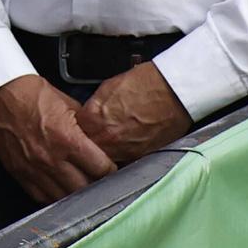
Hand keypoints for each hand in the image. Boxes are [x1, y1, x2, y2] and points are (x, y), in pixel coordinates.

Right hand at [0, 74, 117, 203]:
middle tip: (96, 179)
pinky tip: (58, 189)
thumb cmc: (32, 94)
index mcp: (68, 140)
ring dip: (74, 193)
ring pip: (64, 197)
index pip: (101, 169)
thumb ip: (85, 126)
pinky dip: (52, 196)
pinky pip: (41, 196)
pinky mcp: (19, 172)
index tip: (109, 168)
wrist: (0, 93)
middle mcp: (52, 159)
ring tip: (79, 186)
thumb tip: (99, 139)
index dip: (109, 169)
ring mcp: (34, 169)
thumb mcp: (68, 104)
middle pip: (85, 188)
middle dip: (94, 184)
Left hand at [75, 62, 191, 164]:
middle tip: (91, 142)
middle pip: (87, 152)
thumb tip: (88, 116)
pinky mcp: (142, 157)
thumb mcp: (108, 88)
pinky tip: (126, 148)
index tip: (78, 131)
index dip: (75, 132)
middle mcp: (107, 138)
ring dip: (105, 155)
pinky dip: (124, 158)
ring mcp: (125, 151)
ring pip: (105, 161)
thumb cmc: (146, 83)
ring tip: (111, 145)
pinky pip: (125, 163)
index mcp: (94, 119)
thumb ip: (94, 107)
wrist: (174, 90)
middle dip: (87, 147)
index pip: (73, 134)